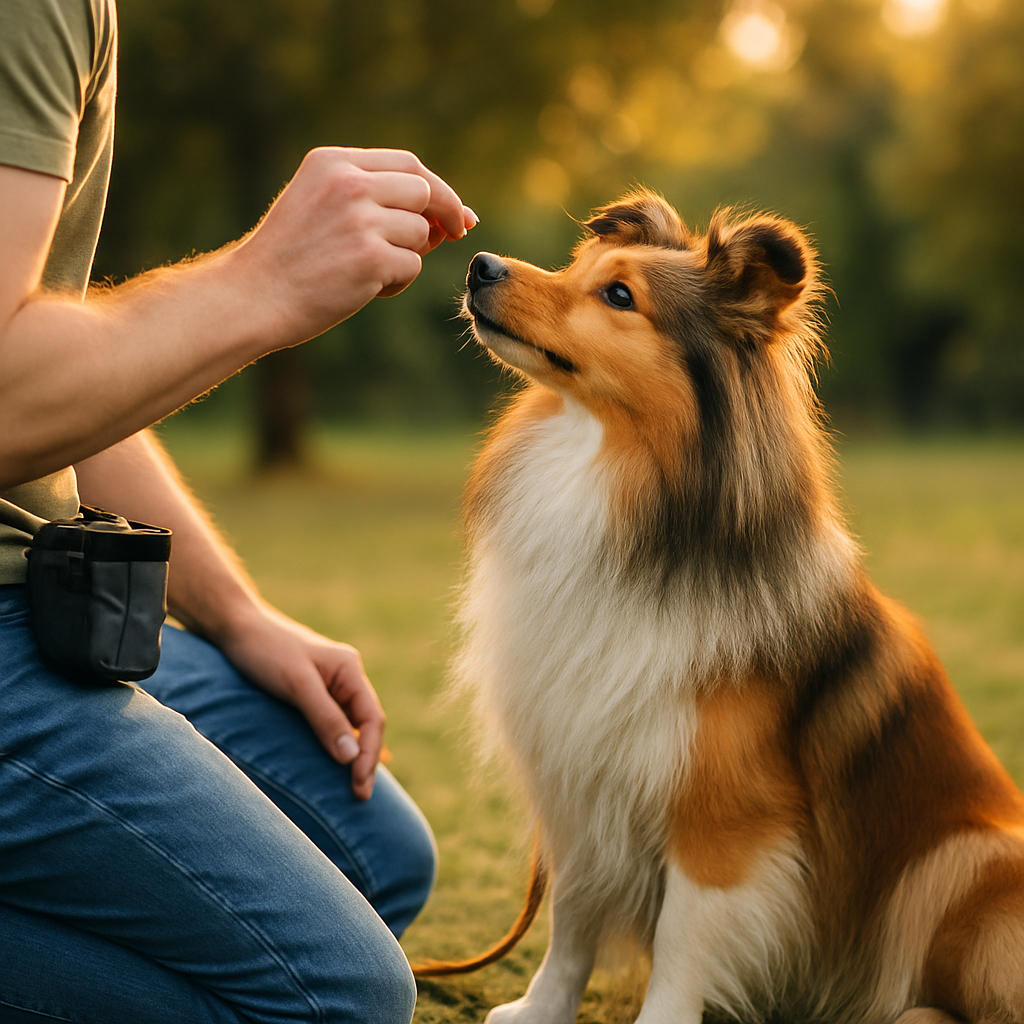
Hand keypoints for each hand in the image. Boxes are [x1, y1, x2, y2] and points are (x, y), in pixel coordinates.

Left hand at [215, 603, 384, 799]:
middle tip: (359, 798)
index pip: (372, 719)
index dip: (369, 754)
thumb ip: (325, 717)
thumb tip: (350, 758)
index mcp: (349, 670)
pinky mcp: (310, 693)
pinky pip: (332, 723)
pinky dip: (336, 745)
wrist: (234, 627)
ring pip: (350, 726)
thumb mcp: (296, 683)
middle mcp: (345, 678)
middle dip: (365, 761)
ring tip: (352, 788)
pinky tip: (334, 764)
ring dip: (352, 756)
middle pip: (366, 725)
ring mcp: (329, 686)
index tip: (359, 786)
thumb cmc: (265, 649)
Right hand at [232, 147, 476, 339]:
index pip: (407, 163)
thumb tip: (448, 218)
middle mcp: (348, 184)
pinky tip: (363, 290)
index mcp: (332, 162)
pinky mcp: (370, 259)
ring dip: (408, 257)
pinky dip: (396, 283)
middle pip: (423, 192)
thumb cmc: (287, 260)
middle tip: (449, 239)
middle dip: (443, 217)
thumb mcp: (318, 206)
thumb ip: (371, 199)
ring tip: (369, 273)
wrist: (251, 297)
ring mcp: (360, 220)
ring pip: (420, 233)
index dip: (438, 190)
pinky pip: (411, 267)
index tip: (457, 213)